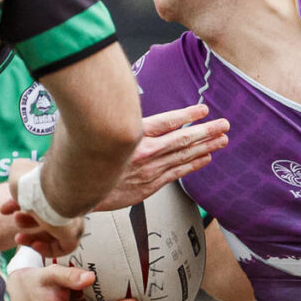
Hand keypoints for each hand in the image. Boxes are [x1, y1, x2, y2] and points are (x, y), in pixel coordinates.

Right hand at [0, 159, 83, 257]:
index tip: (5, 209)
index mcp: (55, 187)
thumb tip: (17, 175)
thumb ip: (18, 173)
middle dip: (27, 222)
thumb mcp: (19, 171)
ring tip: (18, 238)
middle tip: (15, 221)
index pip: (40, 199)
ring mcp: (72, 219)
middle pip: (47, 216)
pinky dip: (47, 249)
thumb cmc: (35, 181)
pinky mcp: (74, 234)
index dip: (20, 204)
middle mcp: (67, 202)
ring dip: (33, 238)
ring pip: (55, 233)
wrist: (50, 190)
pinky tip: (34, 246)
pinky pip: (63, 247)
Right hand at [93, 103, 228, 211]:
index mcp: (133, 136)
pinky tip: (205, 159)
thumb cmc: (85, 159)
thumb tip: (127, 107)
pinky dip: (192, 165)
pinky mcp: (149, 186)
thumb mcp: (97, 130)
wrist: (77, 192)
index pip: (167, 122)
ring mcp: (149, 171)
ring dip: (206, 147)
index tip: (203, 111)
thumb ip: (119, 120)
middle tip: (223, 125)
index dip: (188, 116)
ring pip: (183, 156)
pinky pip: (177, 173)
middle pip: (182, 139)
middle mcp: (145, 153)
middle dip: (206, 132)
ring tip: (222, 140)